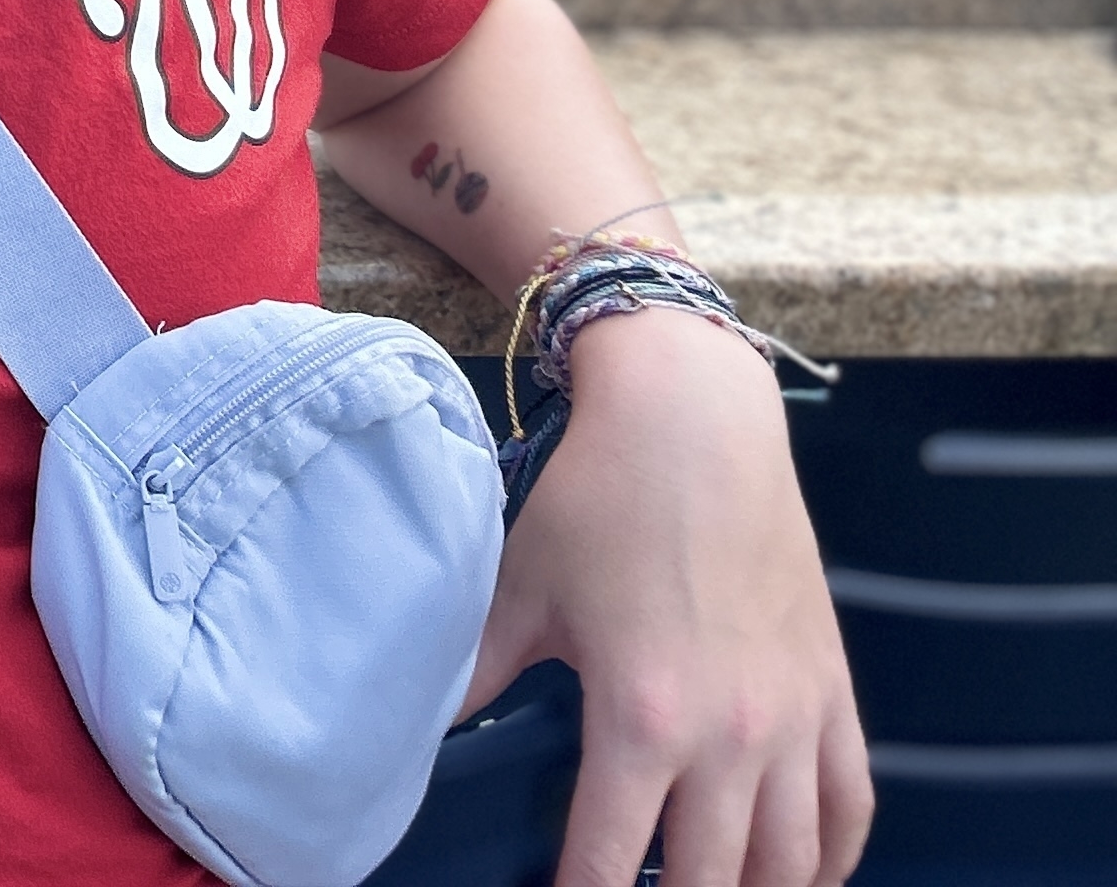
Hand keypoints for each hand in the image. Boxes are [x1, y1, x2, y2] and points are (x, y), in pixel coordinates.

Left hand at [472, 308, 870, 886]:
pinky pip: (852, 805)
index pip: (609, 862)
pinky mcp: (833, 695)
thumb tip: (417, 726)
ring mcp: (794, 722)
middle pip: (711, 882)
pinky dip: (833, 858)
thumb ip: (474, 673)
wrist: (695, 427)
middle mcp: (730, 739)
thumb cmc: (598, 503)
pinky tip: (803, 876)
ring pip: (792, 864)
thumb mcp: (519, 591)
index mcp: (640, 720)